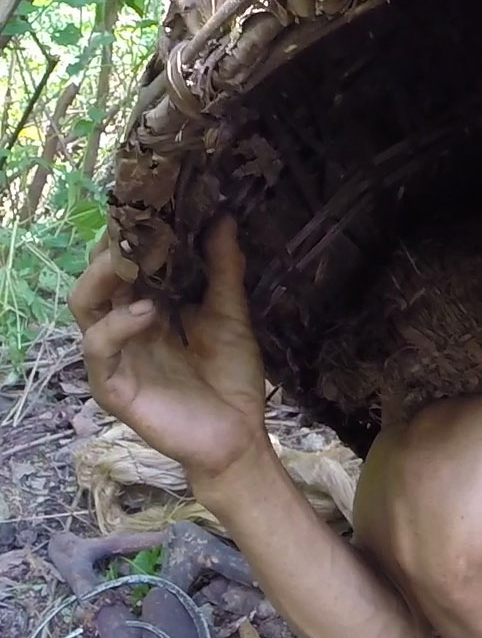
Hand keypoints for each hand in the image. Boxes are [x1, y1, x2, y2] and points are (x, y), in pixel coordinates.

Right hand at [69, 217, 266, 482]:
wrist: (240, 435)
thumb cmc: (231, 378)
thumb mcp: (231, 316)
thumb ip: (223, 270)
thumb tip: (222, 219)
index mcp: (148, 308)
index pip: (124, 264)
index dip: (131, 235)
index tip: (152, 202)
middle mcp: (125, 327)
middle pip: (97, 278)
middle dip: (111, 249)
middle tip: (136, 224)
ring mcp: (116, 356)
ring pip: (86, 307)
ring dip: (105, 278)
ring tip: (132, 260)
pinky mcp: (114, 386)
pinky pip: (102, 349)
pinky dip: (119, 325)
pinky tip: (147, 312)